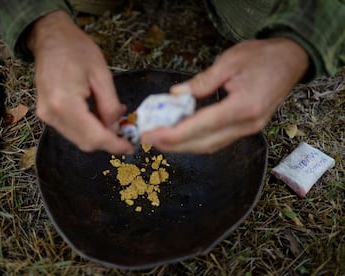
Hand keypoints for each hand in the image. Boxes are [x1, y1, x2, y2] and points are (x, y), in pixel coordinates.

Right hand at [28, 11, 133, 153]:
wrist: (49, 38)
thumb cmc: (77, 49)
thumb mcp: (102, 75)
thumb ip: (110, 106)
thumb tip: (116, 128)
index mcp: (65, 103)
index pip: (94, 137)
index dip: (114, 145)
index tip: (130, 147)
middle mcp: (52, 115)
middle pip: (85, 143)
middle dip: (108, 142)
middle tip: (125, 133)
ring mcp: (46, 116)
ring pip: (78, 139)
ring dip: (98, 136)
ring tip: (114, 121)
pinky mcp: (46, 114)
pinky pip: (71, 130)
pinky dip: (88, 130)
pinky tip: (99, 117)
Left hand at [141, 37, 308, 152]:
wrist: (291, 60)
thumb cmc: (262, 57)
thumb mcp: (228, 63)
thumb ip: (200, 83)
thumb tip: (175, 96)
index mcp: (243, 107)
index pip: (201, 126)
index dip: (173, 134)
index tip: (151, 135)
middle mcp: (247, 125)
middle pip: (204, 143)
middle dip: (173, 144)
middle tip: (148, 139)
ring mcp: (249, 129)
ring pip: (210, 145)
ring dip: (183, 145)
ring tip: (160, 139)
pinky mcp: (247, 128)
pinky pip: (218, 140)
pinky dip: (197, 140)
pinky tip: (181, 135)